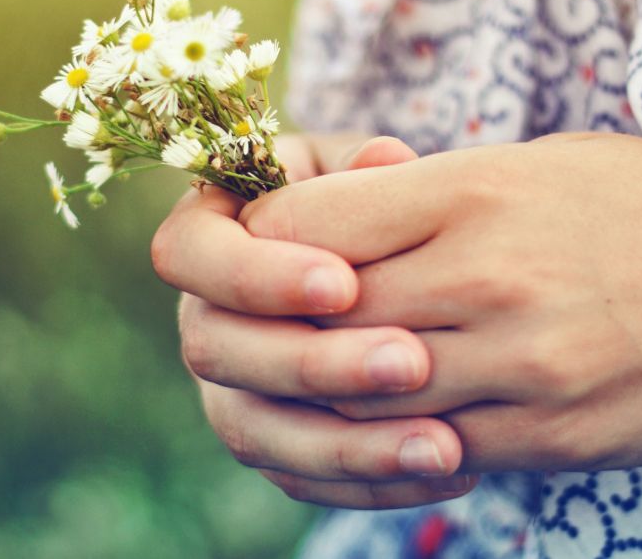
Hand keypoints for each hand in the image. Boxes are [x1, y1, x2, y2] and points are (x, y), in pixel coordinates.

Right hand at [154, 134, 478, 508]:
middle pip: (217, 352)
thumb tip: (386, 160)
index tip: (344, 283)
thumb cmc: (375, 195)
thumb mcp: (371, 170)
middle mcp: (203, 315)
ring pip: (255, 431)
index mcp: (207, 233)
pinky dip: (373, 481)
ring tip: (444, 445)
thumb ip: (369, 171)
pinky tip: (452, 469)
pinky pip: (302, 477)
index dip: (255, 275)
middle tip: (411, 362)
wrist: (401, 258)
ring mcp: (229, 386)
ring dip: (348, 445)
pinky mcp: (271, 442)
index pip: (188, 255)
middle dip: (313, 363)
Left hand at [238, 133, 641, 472]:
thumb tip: (341, 215)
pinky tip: (392, 424)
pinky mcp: (550, 439)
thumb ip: (439, 192)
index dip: (263, 241)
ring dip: (322, 392)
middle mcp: (486, 278)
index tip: (266, 248)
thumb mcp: (553, 163)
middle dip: (274, 324)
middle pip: (314, 317)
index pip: (305, 224)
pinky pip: (430, 453)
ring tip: (320, 375)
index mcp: (478, 190)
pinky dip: (391, 442)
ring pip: (357, 398)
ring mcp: (518, 368)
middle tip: (266, 324)